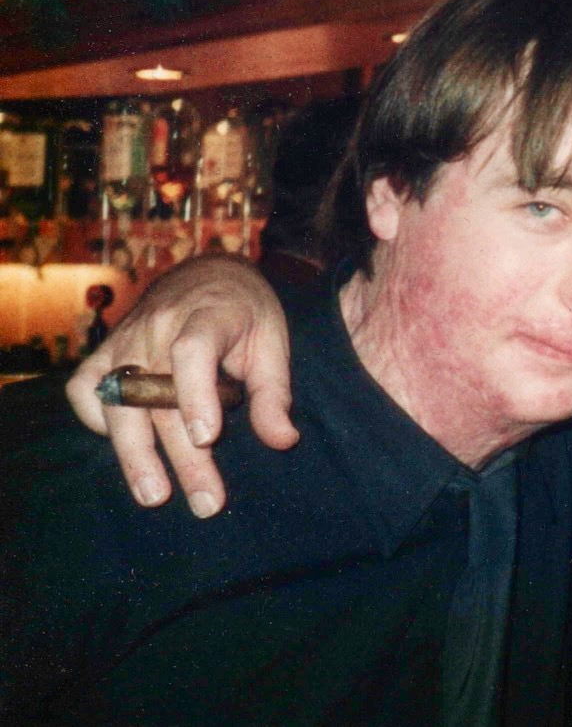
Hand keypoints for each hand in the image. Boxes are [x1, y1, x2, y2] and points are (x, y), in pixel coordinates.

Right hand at [66, 253, 295, 516]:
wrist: (207, 273)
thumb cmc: (246, 313)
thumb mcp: (273, 342)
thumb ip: (274, 393)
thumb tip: (283, 441)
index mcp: (209, 313)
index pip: (192, 350)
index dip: (196, 393)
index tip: (208, 437)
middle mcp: (159, 325)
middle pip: (159, 395)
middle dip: (183, 454)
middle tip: (206, 501)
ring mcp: (125, 338)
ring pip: (120, 403)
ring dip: (136, 455)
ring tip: (155, 496)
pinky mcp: (103, 351)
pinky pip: (85, 389)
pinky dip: (97, 420)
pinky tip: (125, 445)